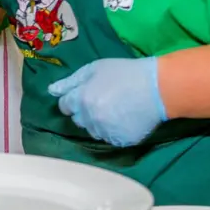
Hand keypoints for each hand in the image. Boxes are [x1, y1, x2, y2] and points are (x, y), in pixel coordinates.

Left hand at [48, 58, 166, 147]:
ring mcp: (106, 131)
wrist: (158, 88)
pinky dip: (113, 131)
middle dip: (85, 111)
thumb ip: (71, 81)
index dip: (73, 100)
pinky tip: (124, 118)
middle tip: (103, 100)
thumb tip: (51, 91)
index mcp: (82, 99)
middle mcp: (90, 118)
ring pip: (93, 131)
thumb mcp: (95, 68)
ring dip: (99, 122)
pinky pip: (110, 138)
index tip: (85, 94)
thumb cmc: (125, 73)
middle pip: (78, 120)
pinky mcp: (120, 141)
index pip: (65, 106)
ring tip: (115, 109)